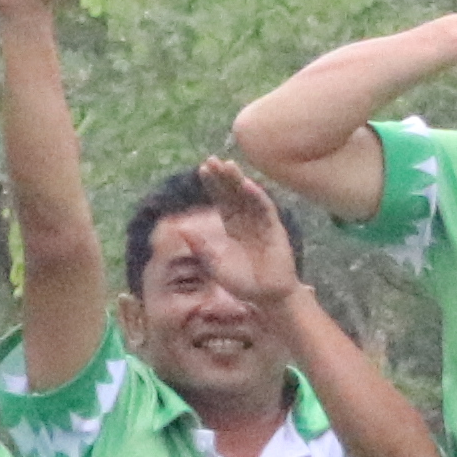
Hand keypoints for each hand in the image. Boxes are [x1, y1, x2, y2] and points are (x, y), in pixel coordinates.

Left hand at [190, 161, 307, 314]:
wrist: (268, 297)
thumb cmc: (243, 283)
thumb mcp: (215, 265)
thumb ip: (201, 247)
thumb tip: (181, 228)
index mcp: (232, 227)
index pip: (221, 200)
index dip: (213, 185)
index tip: (203, 168)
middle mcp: (246, 221)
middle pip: (233, 193)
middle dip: (223, 177)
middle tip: (212, 159)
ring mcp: (261, 223)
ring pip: (248, 196)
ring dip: (239, 181)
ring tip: (228, 166)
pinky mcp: (275, 229)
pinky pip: (266, 210)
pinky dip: (257, 197)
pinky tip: (246, 186)